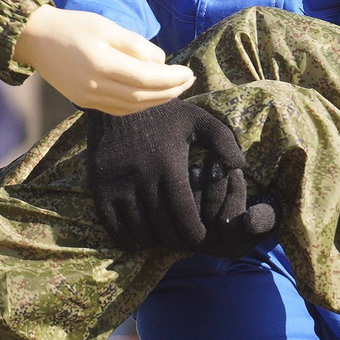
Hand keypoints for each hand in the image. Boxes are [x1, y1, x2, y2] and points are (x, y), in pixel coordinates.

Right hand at [12, 5, 191, 113]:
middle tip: (188, 81)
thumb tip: (160, 63)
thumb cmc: (73, 25)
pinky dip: (138, 105)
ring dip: (157, 101)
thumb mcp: (107, 26)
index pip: (147, 78)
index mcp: (101, 63)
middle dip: (170, 91)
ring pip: (131, 107)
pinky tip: (150, 97)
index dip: (172, 78)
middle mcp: (94, 86)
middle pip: (142, 96)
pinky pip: (118, 110)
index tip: (188, 72)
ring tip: (175, 90)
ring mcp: (88, 98)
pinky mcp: (83, 102)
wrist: (35, 38)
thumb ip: (135, 45)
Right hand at [85, 100, 247, 251]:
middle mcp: (143, 178)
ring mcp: (119, 184)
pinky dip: (125, 238)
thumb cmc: (163, 112)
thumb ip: (224, 141)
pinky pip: (112, 225)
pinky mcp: (99, 186)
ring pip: (138, 230)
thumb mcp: (199, 120)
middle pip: (163, 228)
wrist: (118, 97)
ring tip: (162, 239)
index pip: (185, 217)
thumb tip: (239, 166)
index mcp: (170, 166)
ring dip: (153, 241)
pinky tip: (135, 239)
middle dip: (176, 241)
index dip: (194, 234)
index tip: (199, 237)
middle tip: (182, 242)